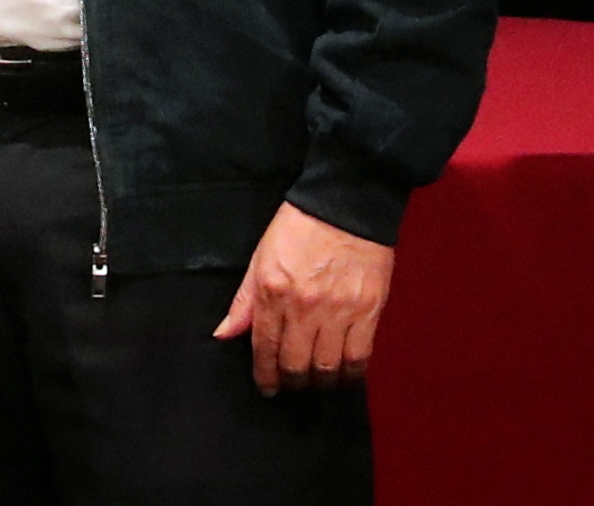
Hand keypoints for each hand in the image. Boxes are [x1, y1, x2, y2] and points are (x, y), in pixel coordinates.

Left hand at [214, 201, 395, 395]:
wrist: (344, 206)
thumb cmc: (297, 228)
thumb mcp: (260, 259)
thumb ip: (244, 302)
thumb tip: (224, 334)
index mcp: (273, 292)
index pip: (265, 347)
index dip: (265, 375)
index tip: (266, 388)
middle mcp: (304, 307)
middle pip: (297, 363)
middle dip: (291, 382)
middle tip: (290, 386)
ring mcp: (339, 311)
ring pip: (329, 366)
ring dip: (320, 382)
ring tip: (316, 383)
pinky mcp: (369, 311)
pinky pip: (359, 356)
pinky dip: (351, 372)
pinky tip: (344, 375)